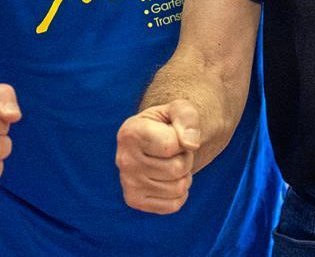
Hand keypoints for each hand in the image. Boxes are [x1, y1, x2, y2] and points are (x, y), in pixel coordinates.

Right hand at [116, 99, 199, 213]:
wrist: (158, 141)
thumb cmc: (169, 124)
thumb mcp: (179, 109)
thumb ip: (187, 118)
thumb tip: (191, 143)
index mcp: (130, 132)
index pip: (171, 145)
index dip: (183, 141)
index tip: (175, 135)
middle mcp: (124, 159)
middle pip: (177, 168)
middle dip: (185, 159)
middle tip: (175, 152)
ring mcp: (128, 183)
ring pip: (178, 188)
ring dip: (184, 176)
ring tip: (171, 163)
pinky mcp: (135, 200)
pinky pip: (174, 205)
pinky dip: (180, 193)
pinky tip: (168, 179)